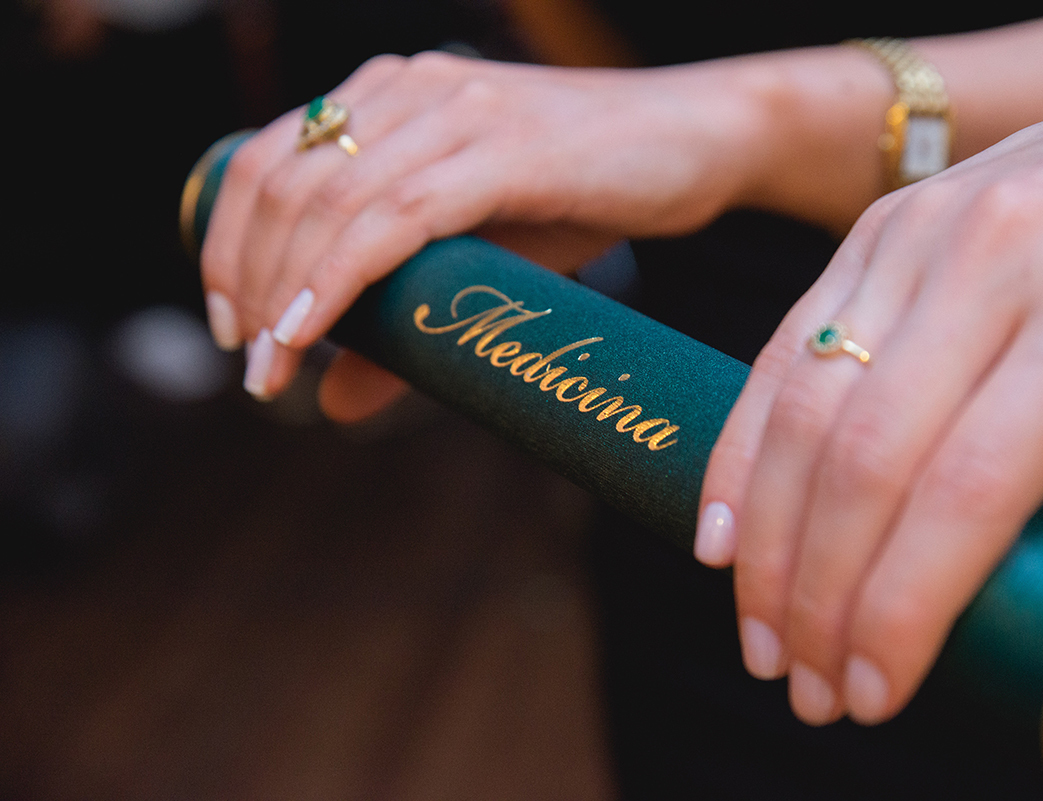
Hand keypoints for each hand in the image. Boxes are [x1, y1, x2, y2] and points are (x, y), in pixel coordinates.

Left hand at [199, 50, 779, 413]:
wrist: (698, 139)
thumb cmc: (589, 193)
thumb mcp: (486, 265)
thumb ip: (407, 322)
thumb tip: (332, 401)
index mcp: (392, 95)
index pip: (271, 159)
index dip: (230, 243)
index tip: (233, 324)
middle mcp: (411, 86)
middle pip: (283, 181)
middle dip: (246, 280)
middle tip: (252, 365)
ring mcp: (457, 109)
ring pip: (330, 200)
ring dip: (284, 293)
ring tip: (272, 369)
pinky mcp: (505, 147)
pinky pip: (398, 214)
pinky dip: (340, 277)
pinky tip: (311, 332)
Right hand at [696, 45, 1042, 727]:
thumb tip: (1040, 632)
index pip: (968, 488)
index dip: (905, 606)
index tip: (875, 689)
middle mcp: (994, 257)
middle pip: (864, 456)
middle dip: (816, 592)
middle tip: (804, 682)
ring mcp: (915, 234)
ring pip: (804, 408)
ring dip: (765, 539)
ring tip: (760, 630)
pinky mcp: (871, 232)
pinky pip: (779, 352)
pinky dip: (740, 452)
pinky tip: (721, 528)